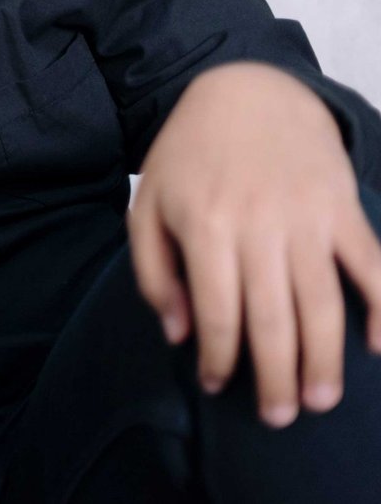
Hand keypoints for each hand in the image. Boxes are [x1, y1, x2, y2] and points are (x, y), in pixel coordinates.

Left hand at [129, 61, 380, 426]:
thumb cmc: (189, 155)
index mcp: (205, 225)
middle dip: (276, 375)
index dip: (219, 357)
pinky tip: (379, 346)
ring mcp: (307, 217)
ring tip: (320, 400)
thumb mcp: (149, 205)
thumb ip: (155, 272)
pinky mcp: (343, 208)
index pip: (218, 312)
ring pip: (322, 303)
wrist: (246, 90)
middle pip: (273, 318)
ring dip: (325, 359)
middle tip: (279, 417)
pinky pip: (372, 265)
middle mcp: (259, 225)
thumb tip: (180, 333)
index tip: (217, 385)